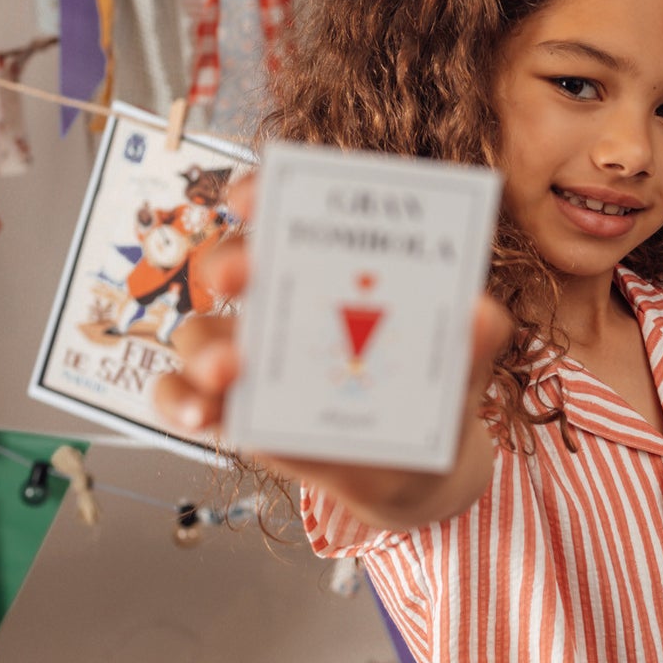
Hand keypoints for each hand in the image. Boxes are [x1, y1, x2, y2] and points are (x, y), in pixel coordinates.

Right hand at [152, 174, 513, 528]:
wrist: (418, 469)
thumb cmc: (433, 393)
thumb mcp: (462, 362)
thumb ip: (476, 337)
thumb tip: (481, 313)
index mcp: (329, 269)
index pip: (286, 213)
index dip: (261, 193)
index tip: (256, 197)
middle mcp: (279, 301)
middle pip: (232, 263)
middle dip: (231, 260)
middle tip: (242, 275)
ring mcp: (248, 355)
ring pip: (199, 332)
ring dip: (204, 345)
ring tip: (229, 369)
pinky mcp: (233, 409)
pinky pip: (183, 396)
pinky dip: (181, 401)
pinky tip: (202, 413)